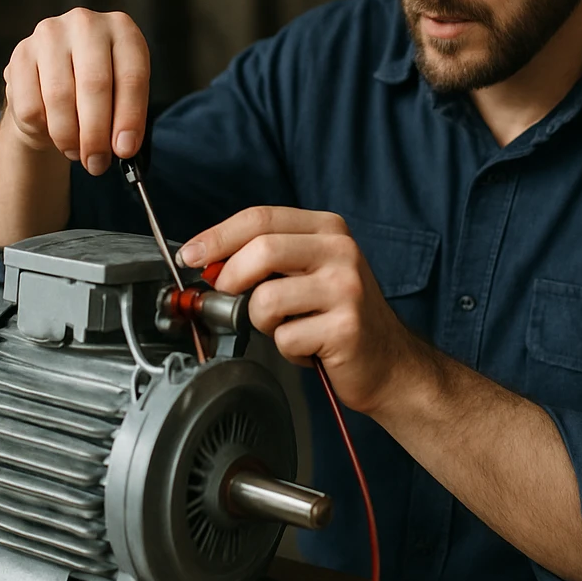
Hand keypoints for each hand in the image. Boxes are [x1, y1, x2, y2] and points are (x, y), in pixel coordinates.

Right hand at [2, 9, 149, 175]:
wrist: (53, 80)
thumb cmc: (98, 91)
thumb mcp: (121, 97)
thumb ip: (124, 120)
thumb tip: (122, 148)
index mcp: (122, 30)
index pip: (131, 77)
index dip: (129, 118)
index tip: (125, 150)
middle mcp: (86, 24)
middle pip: (94, 85)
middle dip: (96, 134)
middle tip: (97, 163)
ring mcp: (49, 34)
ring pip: (59, 98)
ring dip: (69, 137)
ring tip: (76, 153)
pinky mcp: (20, 54)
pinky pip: (31, 105)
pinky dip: (43, 129)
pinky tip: (53, 131)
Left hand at [179, 207, 432, 414]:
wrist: (389, 362)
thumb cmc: (339, 315)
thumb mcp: (308, 271)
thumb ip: (266, 259)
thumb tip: (208, 262)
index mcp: (329, 229)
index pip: (260, 218)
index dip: (218, 236)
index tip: (192, 255)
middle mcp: (341, 252)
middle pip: (261, 250)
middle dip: (230, 278)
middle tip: (226, 298)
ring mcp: (347, 289)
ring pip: (266, 300)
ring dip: (264, 323)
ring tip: (288, 327)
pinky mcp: (346, 328)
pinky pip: (285, 338)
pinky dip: (287, 350)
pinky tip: (310, 347)